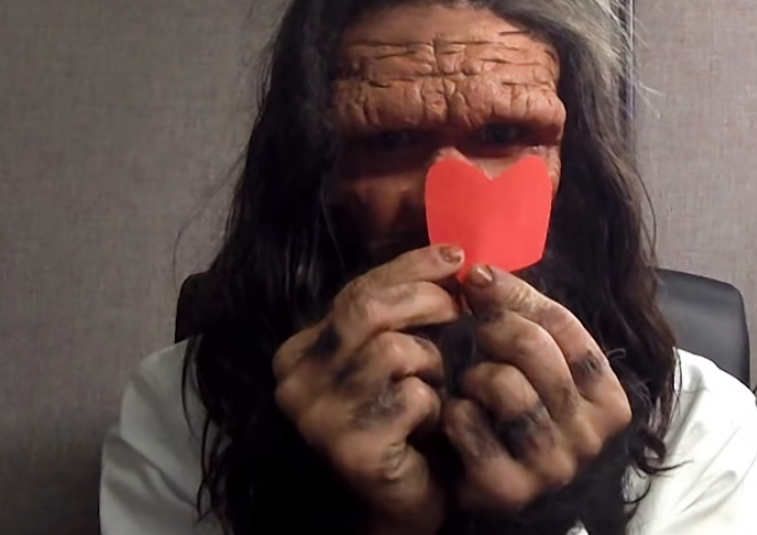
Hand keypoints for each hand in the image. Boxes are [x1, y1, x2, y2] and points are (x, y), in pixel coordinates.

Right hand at [272, 244, 466, 534]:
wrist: (407, 499)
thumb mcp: (397, 353)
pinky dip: (436, 403)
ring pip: (395, 350)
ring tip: (435, 386)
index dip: (412, 268)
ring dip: (433, 364)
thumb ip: (402, 310)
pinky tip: (433, 422)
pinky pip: (412, 395)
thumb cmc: (409, 420)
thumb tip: (451, 256)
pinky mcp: (351, 448)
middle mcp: (296, 380)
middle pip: (367, 309)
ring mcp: (318, 417)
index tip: (455, 257)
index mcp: (301, 351)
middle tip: (460, 311)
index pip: (356, 289)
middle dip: (427, 301)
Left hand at [441, 264, 632, 512]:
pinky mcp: (508, 488)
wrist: (523, 510)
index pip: (565, 325)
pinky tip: (459, 416)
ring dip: (475, 375)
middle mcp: (590, 436)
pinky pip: (469, 423)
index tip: (479, 278)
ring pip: (503, 384)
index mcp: (610, 402)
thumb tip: (480, 272)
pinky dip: (455, 411)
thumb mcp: (551, 375)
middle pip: (534, 348)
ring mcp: (552, 465)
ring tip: (472, 384)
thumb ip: (532, 325)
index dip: (516, 293)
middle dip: (494, 328)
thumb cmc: (535, 424)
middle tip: (477, 330)